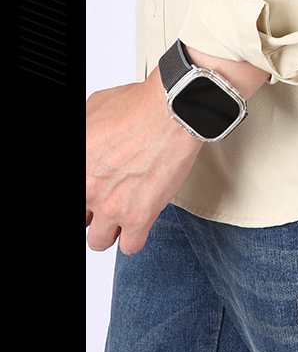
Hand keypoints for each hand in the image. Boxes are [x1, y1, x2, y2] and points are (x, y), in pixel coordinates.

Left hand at [86, 67, 203, 255]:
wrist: (171, 110)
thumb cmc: (138, 105)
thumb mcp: (92, 110)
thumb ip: (84, 133)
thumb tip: (87, 141)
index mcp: (77, 166)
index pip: (73, 201)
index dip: (83, 197)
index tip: (90, 195)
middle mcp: (87, 189)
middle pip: (82, 220)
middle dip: (93, 212)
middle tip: (107, 199)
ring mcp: (111, 206)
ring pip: (99, 241)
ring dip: (110, 229)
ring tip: (123, 213)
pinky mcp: (139, 216)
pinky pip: (130, 246)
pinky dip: (134, 238)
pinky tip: (140, 221)